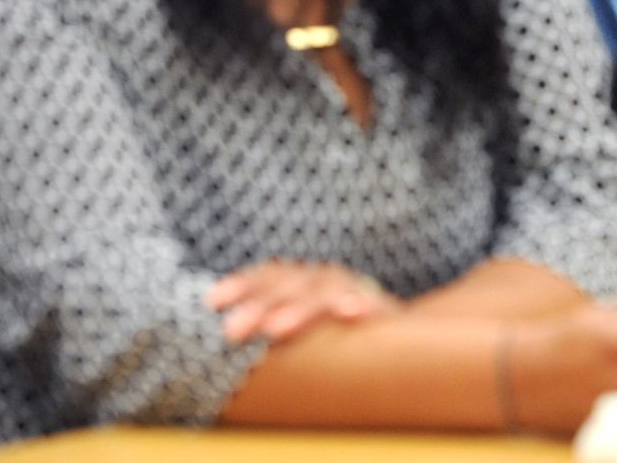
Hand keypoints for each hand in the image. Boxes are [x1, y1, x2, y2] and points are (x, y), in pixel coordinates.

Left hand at [206, 260, 401, 344]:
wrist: (403, 340)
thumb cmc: (335, 341)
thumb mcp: (299, 331)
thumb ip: (269, 328)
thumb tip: (217, 341)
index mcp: (301, 283)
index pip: (269, 275)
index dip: (243, 284)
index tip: (213, 301)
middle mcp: (326, 281)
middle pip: (291, 283)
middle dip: (260, 305)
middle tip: (232, 331)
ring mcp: (356, 292)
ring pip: (326, 290)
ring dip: (302, 309)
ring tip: (277, 330)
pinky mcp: (385, 311)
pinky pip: (375, 303)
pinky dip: (363, 304)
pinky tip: (350, 314)